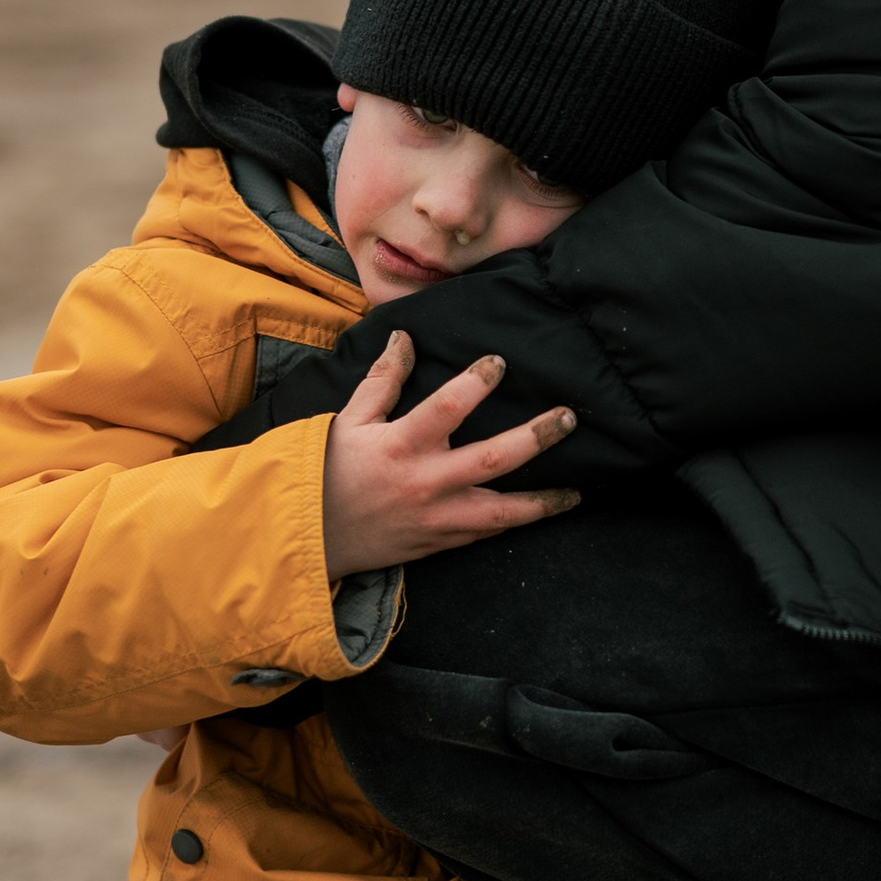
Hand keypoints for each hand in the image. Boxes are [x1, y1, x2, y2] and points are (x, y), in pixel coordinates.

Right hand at [318, 334, 578, 575]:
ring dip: (542, 502)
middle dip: (537, 437)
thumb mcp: (350, 419)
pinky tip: (535, 514)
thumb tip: (404, 337)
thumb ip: (383, 380)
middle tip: (568, 418)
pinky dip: (512, 524)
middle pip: (495, 458)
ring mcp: (436, 519)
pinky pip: (484, 535)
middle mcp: (426, 482)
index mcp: (401, 444)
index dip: (478, 380)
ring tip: (576, 492)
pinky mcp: (437, 544)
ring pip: (503, 513)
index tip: (499, 362)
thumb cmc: (326, 472)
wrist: (305, 536)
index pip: (450, 406)